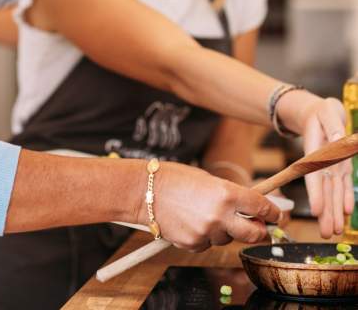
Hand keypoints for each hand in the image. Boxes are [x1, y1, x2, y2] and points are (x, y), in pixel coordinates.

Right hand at [143, 162, 280, 251]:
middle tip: (258, 226)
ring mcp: (206, 233)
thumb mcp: (208, 180)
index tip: (277, 214)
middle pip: (254, 234)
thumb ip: (230, 194)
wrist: (144, 191)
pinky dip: (206, 235)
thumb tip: (249, 207)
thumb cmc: (174, 178)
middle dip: (259, 231)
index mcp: (226, 193)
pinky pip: (208, 244)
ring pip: (228, 239)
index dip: (273, 212)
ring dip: (226, 230)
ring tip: (206, 213)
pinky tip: (192, 221)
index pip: (261, 207)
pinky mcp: (193, 245)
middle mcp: (220, 215)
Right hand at [299, 97, 353, 236]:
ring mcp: (331, 165)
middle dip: (325, 212)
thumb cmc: (321, 111)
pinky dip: (345, 198)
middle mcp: (322, 162)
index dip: (316, 194)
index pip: (314, 175)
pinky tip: (347, 212)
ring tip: (333, 231)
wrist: (318, 112)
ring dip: (334, 211)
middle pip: (323, 190)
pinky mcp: (340, 166)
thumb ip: (332, 125)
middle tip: (325, 233)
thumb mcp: (327, 112)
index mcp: (314, 150)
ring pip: (333, 191)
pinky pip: (343, 184)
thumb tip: (339, 139)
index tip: (317, 211)